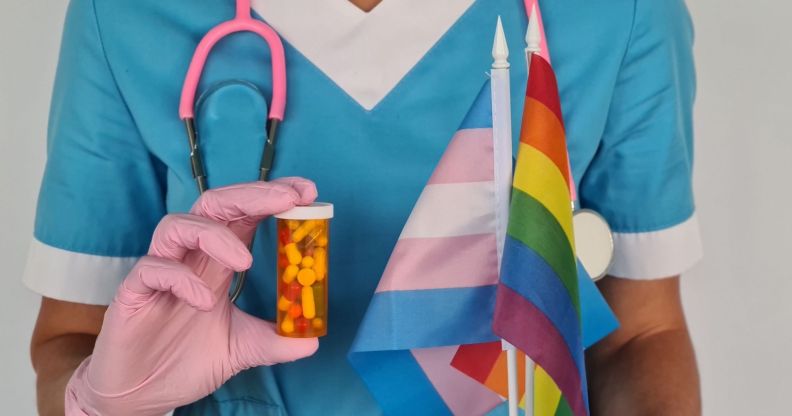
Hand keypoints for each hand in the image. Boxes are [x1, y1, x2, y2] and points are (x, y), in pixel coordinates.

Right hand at [65, 179, 318, 415]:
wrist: (141, 396)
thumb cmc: (186, 360)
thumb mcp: (242, 349)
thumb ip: (275, 341)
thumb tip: (311, 341)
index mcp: (217, 262)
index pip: (244, 213)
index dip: (272, 196)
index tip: (307, 191)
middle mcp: (189, 258)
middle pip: (214, 204)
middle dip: (252, 195)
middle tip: (287, 199)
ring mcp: (160, 272)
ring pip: (177, 225)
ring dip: (215, 235)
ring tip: (244, 262)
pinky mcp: (133, 294)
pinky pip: (152, 269)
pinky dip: (181, 279)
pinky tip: (204, 302)